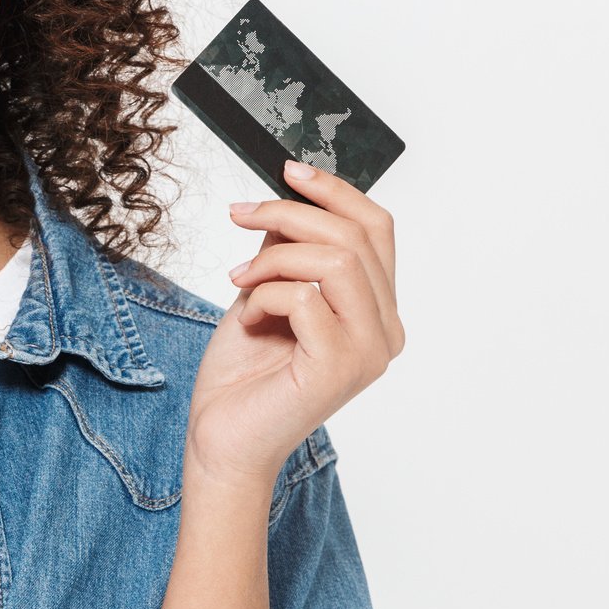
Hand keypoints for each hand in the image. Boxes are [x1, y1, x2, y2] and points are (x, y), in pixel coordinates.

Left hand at [184, 159, 406, 491]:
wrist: (223, 438)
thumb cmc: (243, 374)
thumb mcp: (265, 292)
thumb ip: (288, 250)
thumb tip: (290, 198)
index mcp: (376, 309)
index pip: (376, 228)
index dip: (335, 191)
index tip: (287, 170)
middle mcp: (385, 330)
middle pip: (356, 236)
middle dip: (290, 213)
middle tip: (241, 215)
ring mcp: (369, 351)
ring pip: (338, 260)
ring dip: (274, 258)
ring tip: (240, 280)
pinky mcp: (340, 368)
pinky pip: (306, 298)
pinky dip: (265, 295)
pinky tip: (246, 319)